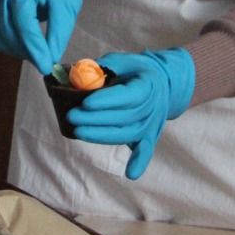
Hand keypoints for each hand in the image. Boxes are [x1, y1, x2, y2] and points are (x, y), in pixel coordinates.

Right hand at [0, 0, 83, 74]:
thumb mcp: (68, 8)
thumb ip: (58, 34)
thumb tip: (48, 61)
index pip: (23, 23)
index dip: (34, 48)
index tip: (46, 67)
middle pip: (7, 31)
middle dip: (26, 51)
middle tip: (44, 58)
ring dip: (12, 49)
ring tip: (32, 49)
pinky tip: (12, 44)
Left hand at [68, 49, 195, 180]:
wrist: (162, 83)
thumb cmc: (134, 71)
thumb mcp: (121, 61)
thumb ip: (103, 67)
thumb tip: (78, 75)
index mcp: (147, 85)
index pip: (128, 95)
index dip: (107, 100)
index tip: (86, 102)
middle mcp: (152, 107)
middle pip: (124, 117)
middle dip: (95, 118)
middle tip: (72, 116)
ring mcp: (151, 124)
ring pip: (127, 133)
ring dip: (102, 135)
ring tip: (78, 131)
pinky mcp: (149, 136)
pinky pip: (146, 150)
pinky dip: (140, 162)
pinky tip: (131, 173)